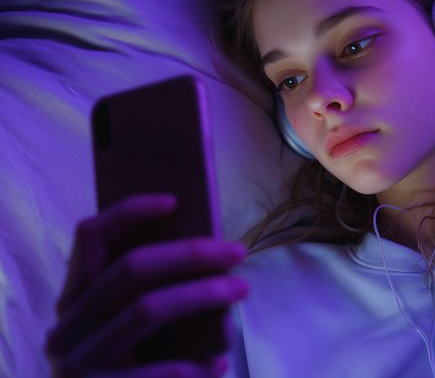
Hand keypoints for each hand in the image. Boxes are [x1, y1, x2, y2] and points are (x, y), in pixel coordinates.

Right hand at [46, 193, 249, 377]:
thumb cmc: (137, 370)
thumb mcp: (135, 328)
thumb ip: (154, 291)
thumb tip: (210, 248)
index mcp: (73, 299)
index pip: (88, 237)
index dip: (128, 212)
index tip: (174, 200)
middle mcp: (66, 326)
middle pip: (130, 268)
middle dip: (191, 253)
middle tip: (237, 251)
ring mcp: (76, 363)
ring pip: (147, 309)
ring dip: (203, 294)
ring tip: (241, 289)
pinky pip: (160, 370)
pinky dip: (195, 365)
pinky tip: (218, 364)